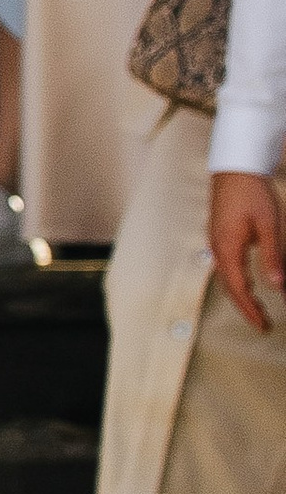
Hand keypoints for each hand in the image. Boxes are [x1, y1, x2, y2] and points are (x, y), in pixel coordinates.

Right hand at [212, 171, 285, 331]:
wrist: (234, 168)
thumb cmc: (251, 192)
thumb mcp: (269, 225)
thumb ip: (272, 257)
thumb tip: (278, 286)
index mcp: (228, 248)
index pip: (239, 289)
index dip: (251, 310)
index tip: (263, 325)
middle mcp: (218, 248)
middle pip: (230, 288)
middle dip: (246, 308)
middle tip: (263, 323)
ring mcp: (216, 242)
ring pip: (226, 278)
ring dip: (242, 295)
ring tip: (258, 308)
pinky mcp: (219, 236)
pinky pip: (225, 266)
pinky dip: (236, 281)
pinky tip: (248, 282)